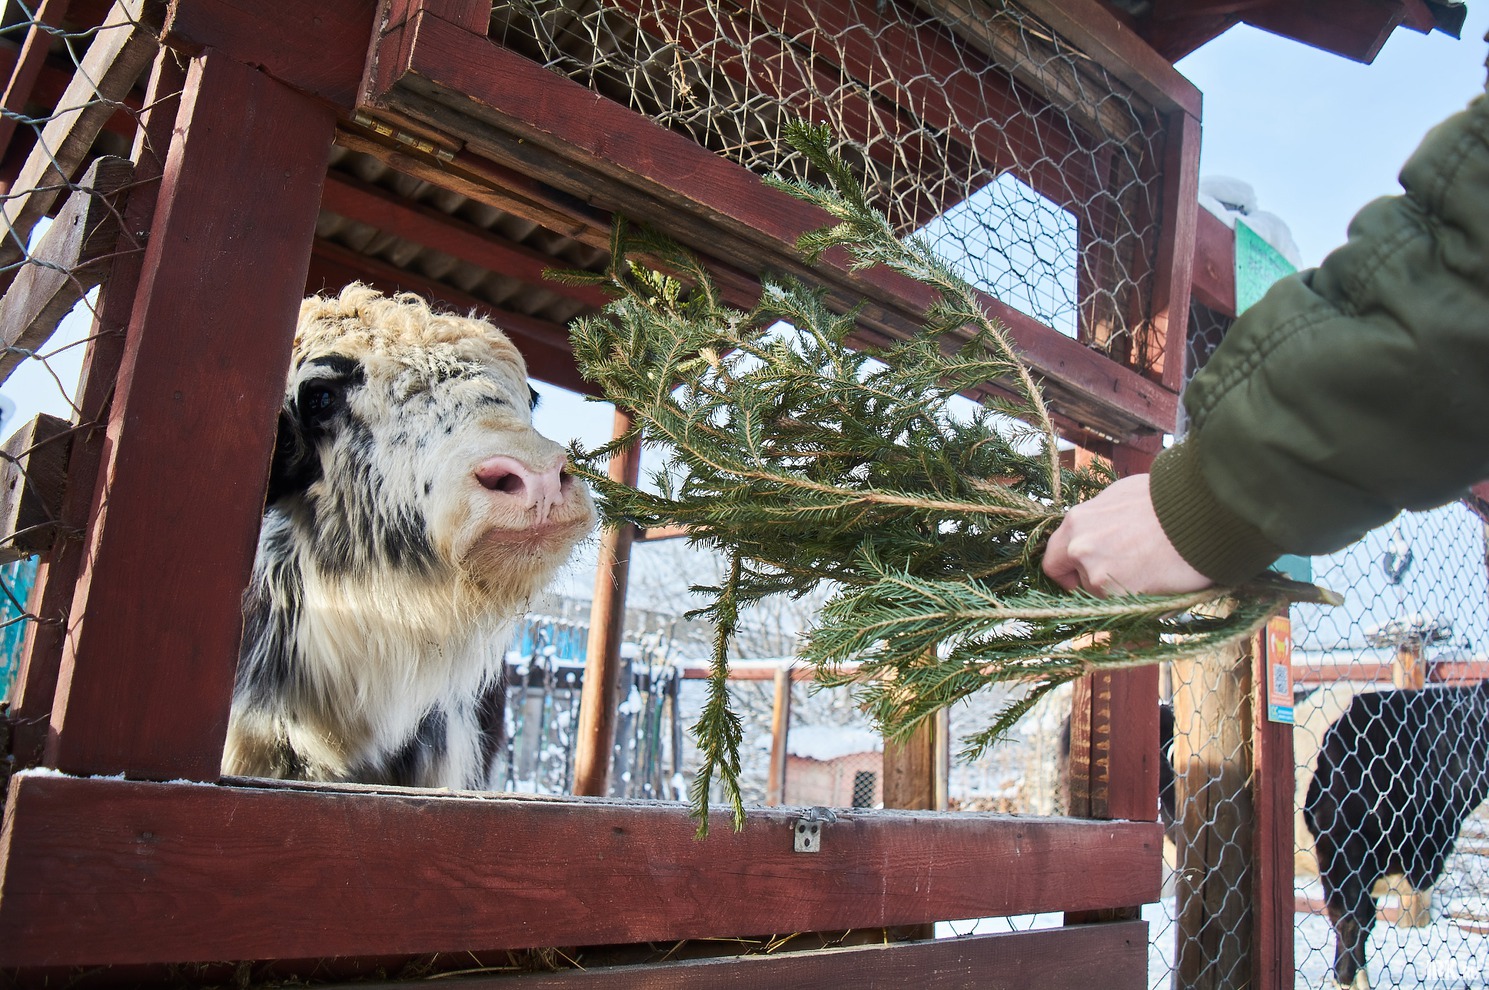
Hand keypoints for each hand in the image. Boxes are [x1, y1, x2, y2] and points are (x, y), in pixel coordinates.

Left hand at [1042, 474, 1212, 596]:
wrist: (1203, 510)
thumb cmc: (1167, 499)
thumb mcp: (1121, 496)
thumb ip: (1099, 520)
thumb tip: (1097, 531)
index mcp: (1076, 522)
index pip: (1053, 560)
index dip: (1069, 570)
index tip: (1084, 573)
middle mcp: (1079, 548)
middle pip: (1076, 583)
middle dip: (1094, 584)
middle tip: (1124, 576)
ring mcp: (1098, 574)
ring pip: (1101, 598)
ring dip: (1121, 593)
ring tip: (1151, 572)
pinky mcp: (1122, 595)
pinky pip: (1124, 609)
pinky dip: (1139, 602)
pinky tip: (1160, 582)